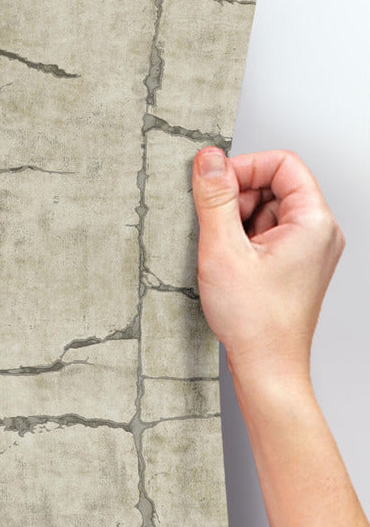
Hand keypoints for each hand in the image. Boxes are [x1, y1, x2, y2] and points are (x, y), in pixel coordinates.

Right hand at [191, 146, 345, 388]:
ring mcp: (308, 252)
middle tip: (213, 227)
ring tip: (222, 255)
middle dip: (237, 199)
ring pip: (268, 213)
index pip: (282, 164)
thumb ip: (214, 199)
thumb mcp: (222, 250)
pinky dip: (242, 243)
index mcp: (313, 222)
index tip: (213, 186)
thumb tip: (208, 159)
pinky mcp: (295, 268)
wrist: (267, 367)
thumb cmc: (254, 321)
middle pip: (275, 187)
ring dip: (237, 223)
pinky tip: (228, 266)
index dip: (244, 168)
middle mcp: (319, 233)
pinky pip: (267, 237)